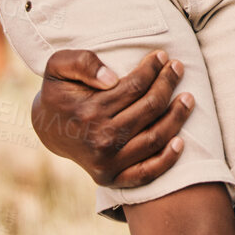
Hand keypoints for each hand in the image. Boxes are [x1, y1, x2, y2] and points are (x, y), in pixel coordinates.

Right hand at [30, 49, 193, 188]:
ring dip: (177, 116)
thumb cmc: (59, 91)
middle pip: (150, 108)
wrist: (46, 127)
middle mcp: (100, 139)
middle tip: (177, 68)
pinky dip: (167, 160)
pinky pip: (146, 173)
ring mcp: (107, 162)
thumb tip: (111, 77)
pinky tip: (181, 142)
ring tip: (188, 97)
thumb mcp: (58, 66)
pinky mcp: (111, 178)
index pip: (135, 86)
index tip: (162, 56)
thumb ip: (82, 62)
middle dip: (168, 84)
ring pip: (155, 137)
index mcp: (89, 111)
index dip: (153, 68)